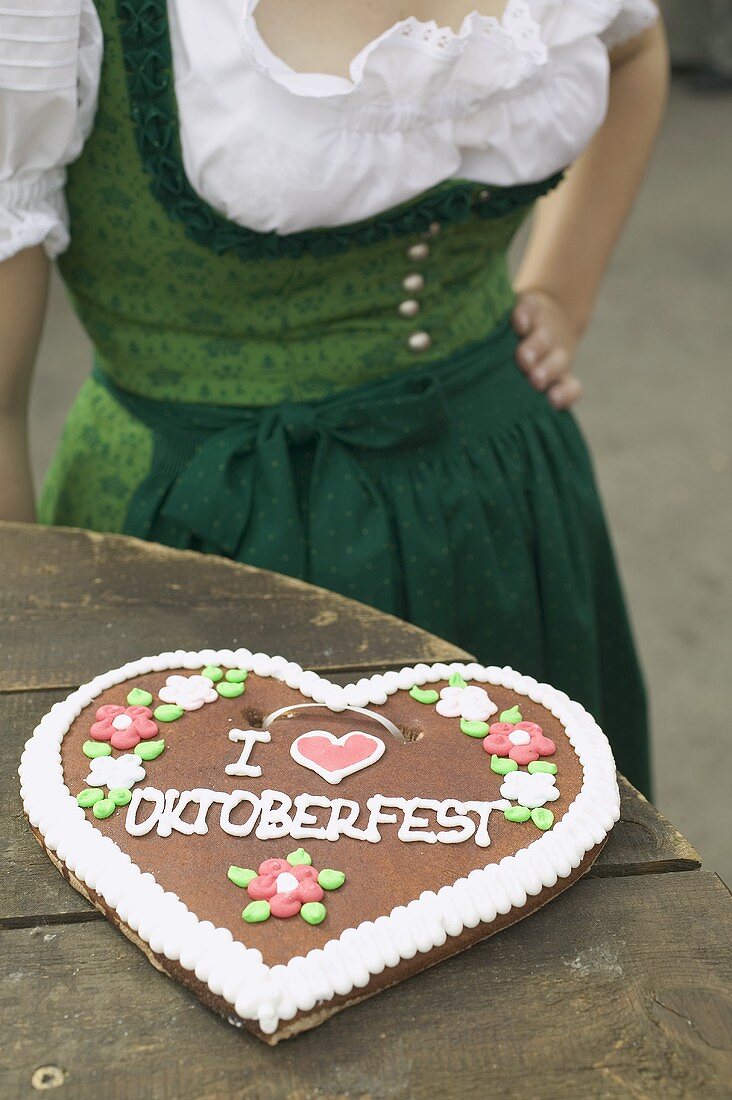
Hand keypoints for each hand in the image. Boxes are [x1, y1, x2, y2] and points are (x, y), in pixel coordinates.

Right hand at [512, 290, 583, 409]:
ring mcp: (542, 329)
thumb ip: (518, 399)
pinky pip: (528, 310)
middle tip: (535, 380)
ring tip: (524, 358)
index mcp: (557, 375)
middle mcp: (552, 353)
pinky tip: (519, 323)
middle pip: (556, 364)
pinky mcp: (530, 306)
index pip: (569, 388)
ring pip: (543, 340)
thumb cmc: (530, 359)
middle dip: (546, 372)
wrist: (549, 310)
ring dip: (535, 349)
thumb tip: (491, 425)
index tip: (553, 400)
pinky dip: (524, 316)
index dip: (565, 394)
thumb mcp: (526, 382)